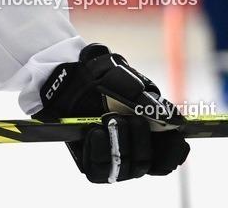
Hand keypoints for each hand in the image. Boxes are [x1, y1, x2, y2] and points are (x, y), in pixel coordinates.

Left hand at [36, 44, 188, 182]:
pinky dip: (100, 151)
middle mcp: (132, 152)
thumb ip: (151, 103)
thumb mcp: (129, 84)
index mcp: (150, 138)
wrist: (69, 76)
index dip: (174, 152)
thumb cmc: (103, 78)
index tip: (173, 136)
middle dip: (142, 142)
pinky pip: (100, 170)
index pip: (168, 160)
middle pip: (148, 165)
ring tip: (109, 120)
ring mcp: (112, 158)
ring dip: (121, 143)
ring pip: (126, 168)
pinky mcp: (90, 161)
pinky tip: (95, 132)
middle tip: (132, 120)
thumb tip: (176, 120)